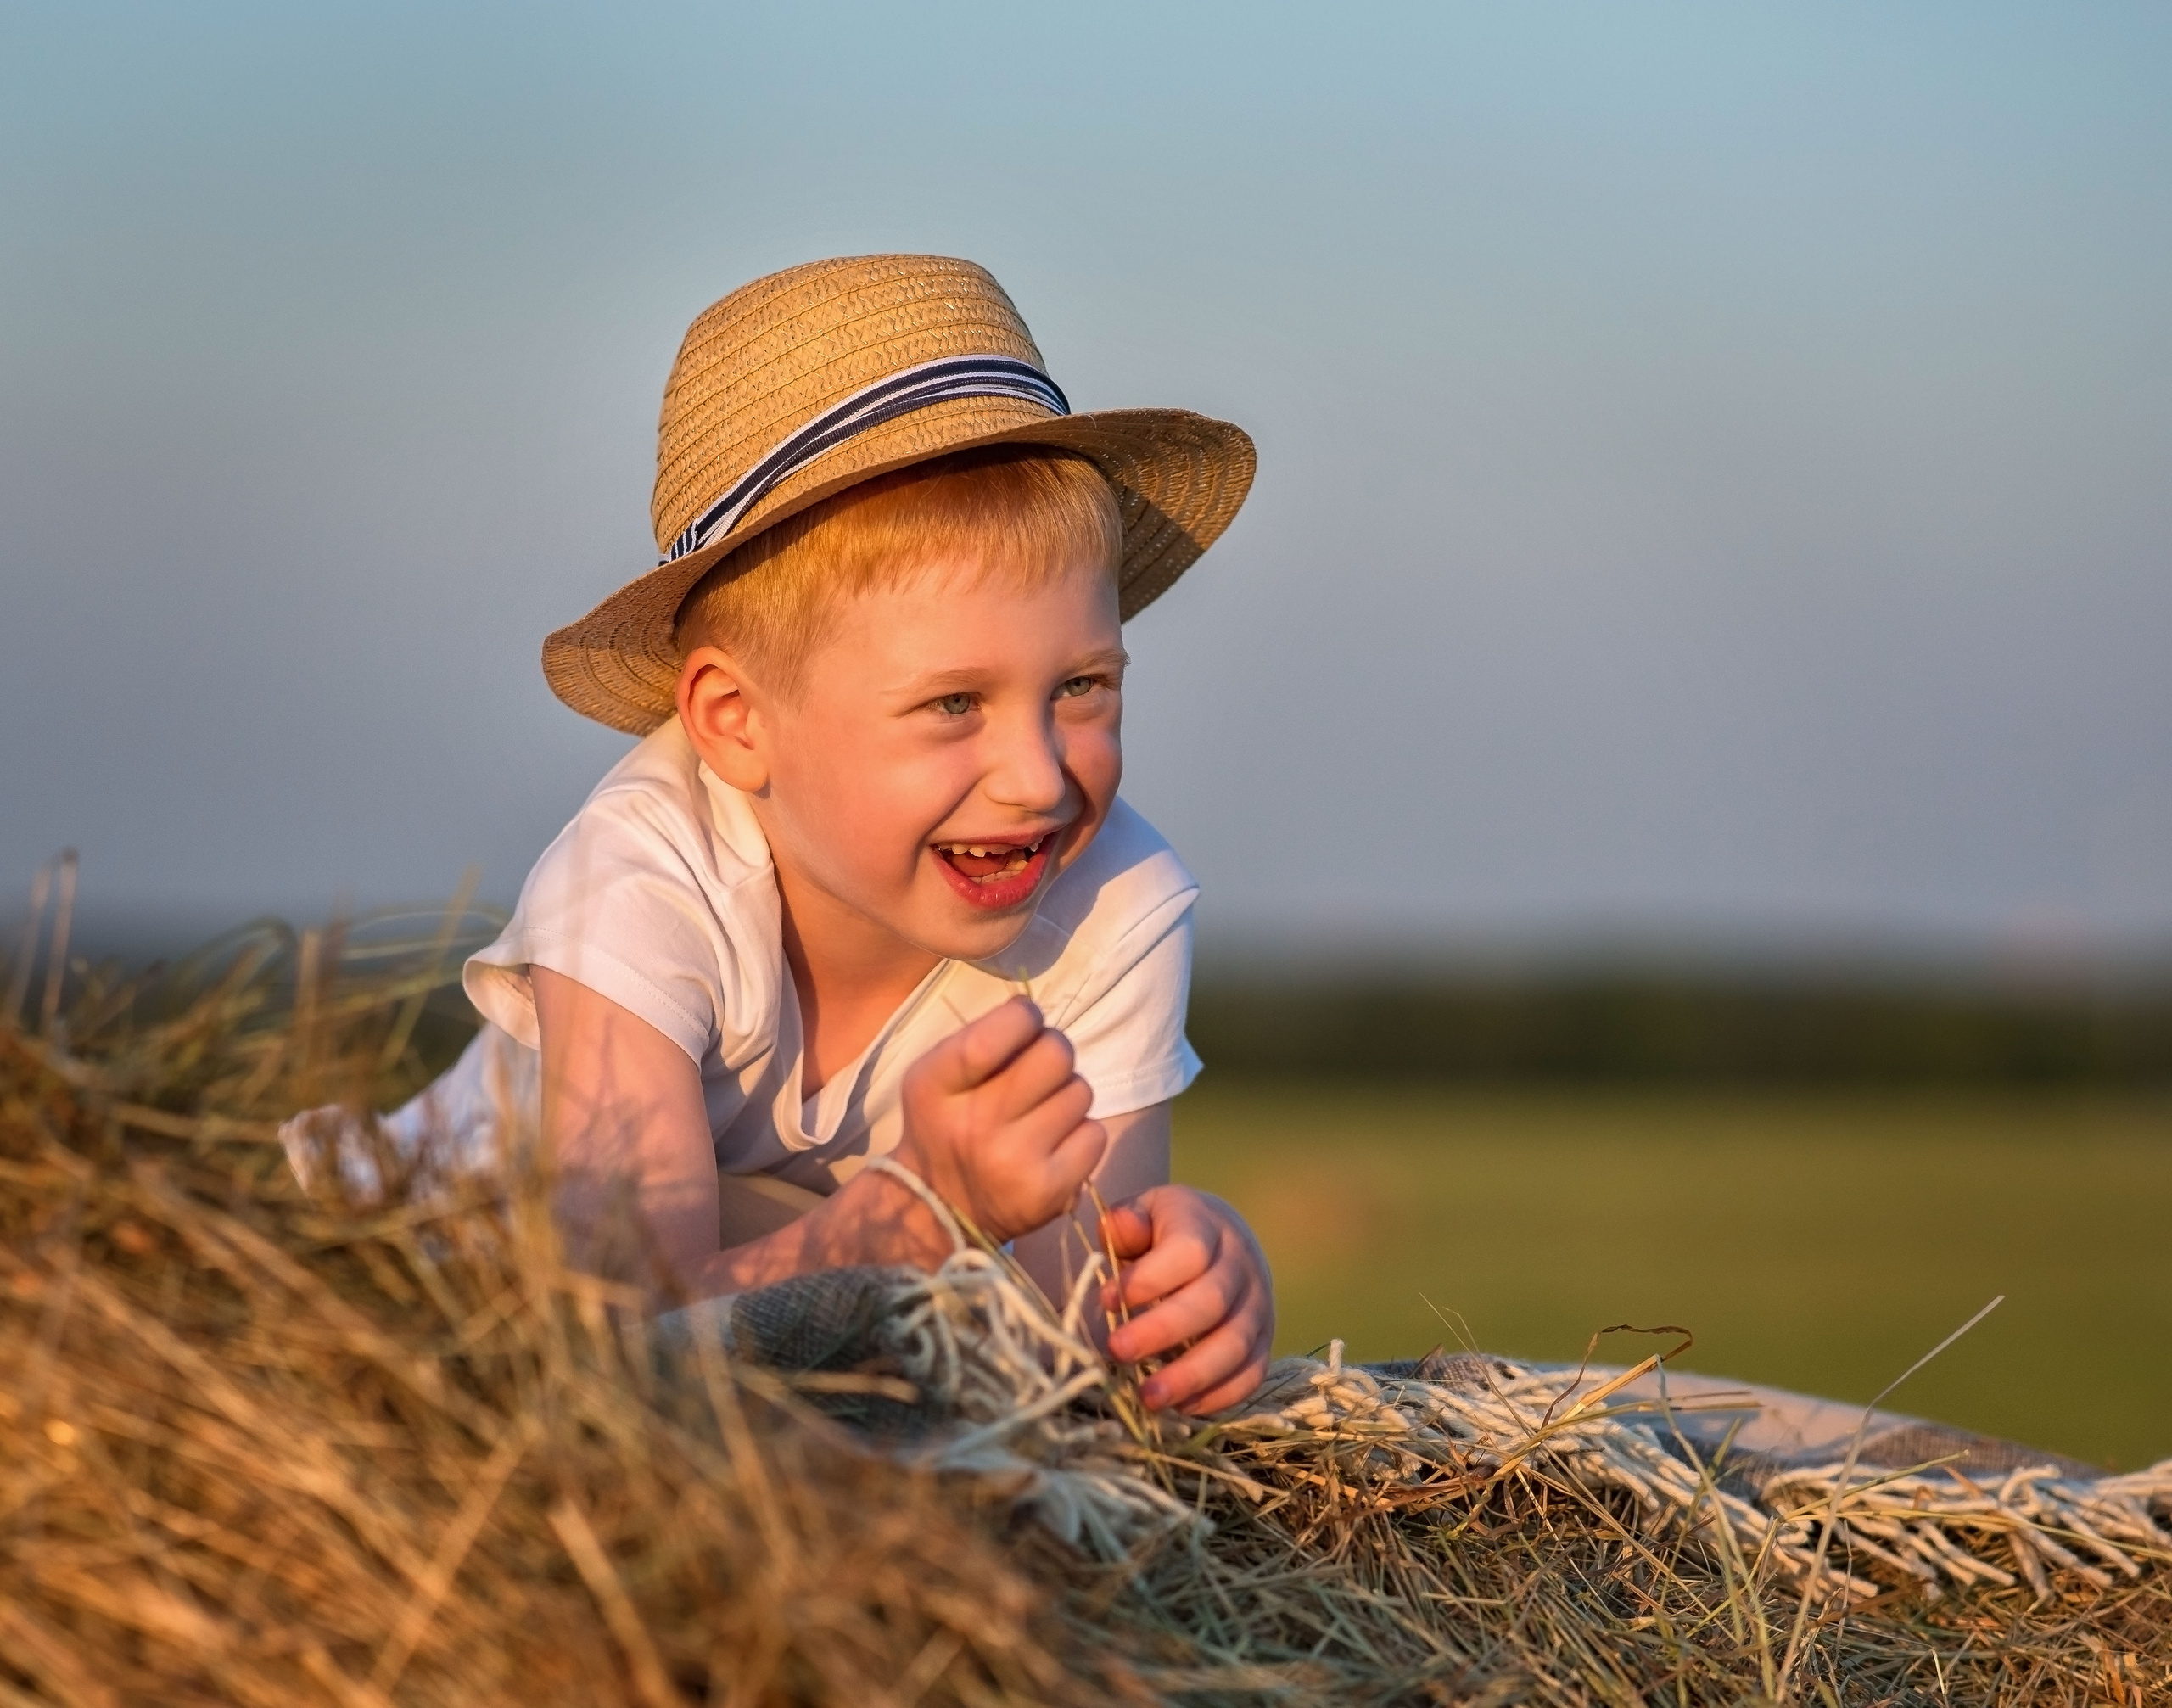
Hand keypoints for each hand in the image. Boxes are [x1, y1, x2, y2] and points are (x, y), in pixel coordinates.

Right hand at [892, 997, 1107, 1245]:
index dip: (1026, 1017)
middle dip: (1053, 1053)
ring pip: (1081, 1091)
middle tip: (1036, 1073)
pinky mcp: (1050, 1192)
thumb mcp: (935, 1076)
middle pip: (1057, 1054)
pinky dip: (1080, 1134)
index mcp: (937, 1086)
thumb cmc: (945, 1124)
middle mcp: (975, 1126)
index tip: (1025, 1023)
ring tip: (1038, 1115)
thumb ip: (978, 1038)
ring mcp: (1014, 1162)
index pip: (1001, 1031)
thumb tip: (1032, 1012)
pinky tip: (1052, 1145)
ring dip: (1066, 1096)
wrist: (940, 1207)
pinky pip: (1095, 1134)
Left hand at [1099, 1186, 1273, 1414]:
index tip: (1106, 1298)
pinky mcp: (1265, 1339)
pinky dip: (1219, 1395)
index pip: (1189, 1250)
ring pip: (1235, 1344)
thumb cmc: (1163, 1231)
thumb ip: (1125, 1223)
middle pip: (1211, 1301)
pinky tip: (1181, 1407)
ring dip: (1190, 1376)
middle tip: (1117, 1351)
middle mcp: (1242, 1262)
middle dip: (1161, 1331)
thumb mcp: (1142, 1214)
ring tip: (1147, 1398)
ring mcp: (1260, 1303)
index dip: (1150, 1278)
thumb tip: (1116, 1228)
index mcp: (1208, 1224)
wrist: (1216, 1238)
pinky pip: (1252, 1373)